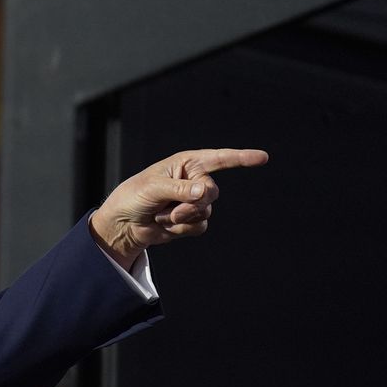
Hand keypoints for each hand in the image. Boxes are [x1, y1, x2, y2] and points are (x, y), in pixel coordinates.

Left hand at [89, 148, 268, 267]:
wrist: (124, 223)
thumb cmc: (133, 197)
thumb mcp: (152, 188)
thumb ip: (179, 190)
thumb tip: (204, 192)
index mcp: (185, 163)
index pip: (219, 159)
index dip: (241, 158)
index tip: (262, 157)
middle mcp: (193, 180)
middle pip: (212, 192)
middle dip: (192, 204)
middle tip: (171, 209)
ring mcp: (194, 200)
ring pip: (206, 211)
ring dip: (182, 217)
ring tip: (161, 215)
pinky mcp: (192, 219)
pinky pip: (200, 225)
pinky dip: (181, 228)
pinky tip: (165, 224)